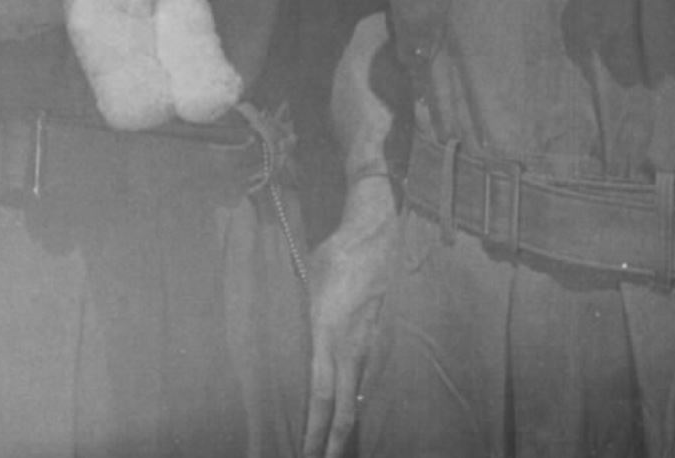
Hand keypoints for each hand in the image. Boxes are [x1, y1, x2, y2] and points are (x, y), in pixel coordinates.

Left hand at [300, 175, 399, 457]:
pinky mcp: (379, 339)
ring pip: (357, 396)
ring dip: (346, 423)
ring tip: (333, 445)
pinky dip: (357, 399)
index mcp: (327, 336)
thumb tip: (296, 345)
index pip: (321, 395)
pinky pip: (366, 377)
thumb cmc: (332, 257)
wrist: (373, 238)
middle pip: (344, 408)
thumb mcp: (307, 288)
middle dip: (333, 441)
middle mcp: (350, 348)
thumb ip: (303, 322)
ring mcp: (369, 345)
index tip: (305, 452)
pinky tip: (351, 411)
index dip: (314, 429)